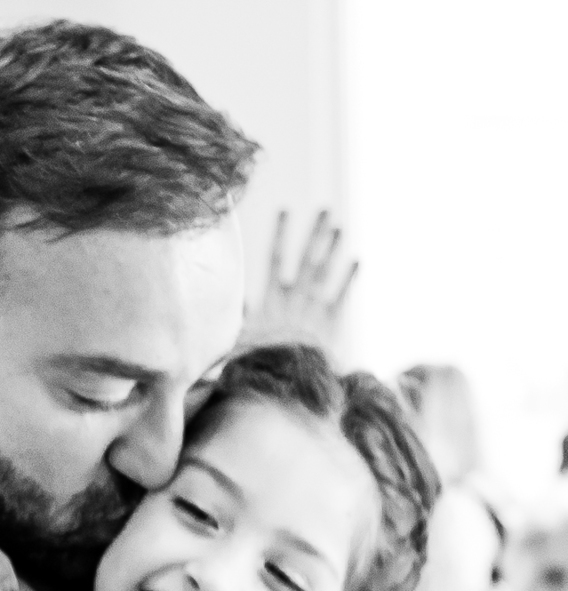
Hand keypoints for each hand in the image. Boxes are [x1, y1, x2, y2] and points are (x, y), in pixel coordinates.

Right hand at [239, 210, 357, 352]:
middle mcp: (294, 299)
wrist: (280, 380)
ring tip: (340, 227)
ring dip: (333, 248)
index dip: (280, 233)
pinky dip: (349, 279)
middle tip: (325, 209)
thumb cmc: (256, 364)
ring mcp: (313, 309)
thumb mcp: (240, 343)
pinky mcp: (329, 324)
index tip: (285, 210)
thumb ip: (241, 321)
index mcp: (270, 301)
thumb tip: (233, 307)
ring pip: (324, 272)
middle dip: (315, 233)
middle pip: (306, 258)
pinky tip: (358, 260)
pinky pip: (341, 297)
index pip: (274, 259)